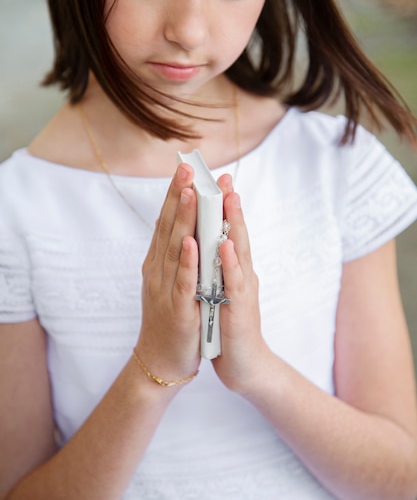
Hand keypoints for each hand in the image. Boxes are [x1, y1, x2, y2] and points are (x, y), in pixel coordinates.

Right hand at [136, 164, 200, 382]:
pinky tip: (190, 242)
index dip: (175, 194)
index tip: (184, 168)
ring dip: (182, 220)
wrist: (160, 360)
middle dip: (178, 197)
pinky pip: (183, 282)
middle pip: (168, 228)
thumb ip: (171, 253)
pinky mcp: (178, 309)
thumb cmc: (169, 317)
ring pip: (175, 249)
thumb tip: (174, 222)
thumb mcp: (167, 280)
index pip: (166, 221)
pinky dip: (186, 262)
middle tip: (186, 168)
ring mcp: (166, 289)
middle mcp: (158, 270)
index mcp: (158, 262)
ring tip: (189, 193)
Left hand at [212, 175, 271, 392]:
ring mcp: (242, 291)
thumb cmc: (228, 325)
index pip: (226, 231)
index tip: (213, 178)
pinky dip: (230, 264)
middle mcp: (240, 275)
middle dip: (229, 204)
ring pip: (238, 252)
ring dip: (233, 224)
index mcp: (232, 269)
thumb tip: (209, 240)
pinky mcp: (239, 311)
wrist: (244, 366)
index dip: (221, 205)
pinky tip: (225, 245)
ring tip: (228, 197)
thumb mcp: (221, 288)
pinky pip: (233, 285)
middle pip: (235, 233)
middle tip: (224, 176)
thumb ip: (218, 265)